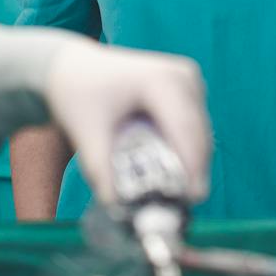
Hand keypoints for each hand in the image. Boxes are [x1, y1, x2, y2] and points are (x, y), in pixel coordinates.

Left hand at [42, 39, 210, 203]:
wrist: (75, 68)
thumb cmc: (79, 93)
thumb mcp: (85, 131)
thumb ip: (101, 169)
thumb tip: (117, 206)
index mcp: (160, 79)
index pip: (185, 128)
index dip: (192, 165)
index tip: (191, 200)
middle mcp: (183, 76)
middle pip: (197, 134)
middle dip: (193, 172)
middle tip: (181, 207)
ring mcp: (189, 82)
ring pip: (200, 134)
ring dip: (191, 165)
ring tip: (174, 195)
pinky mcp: (188, 92)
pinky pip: (194, 130)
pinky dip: (186, 153)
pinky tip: (172, 174)